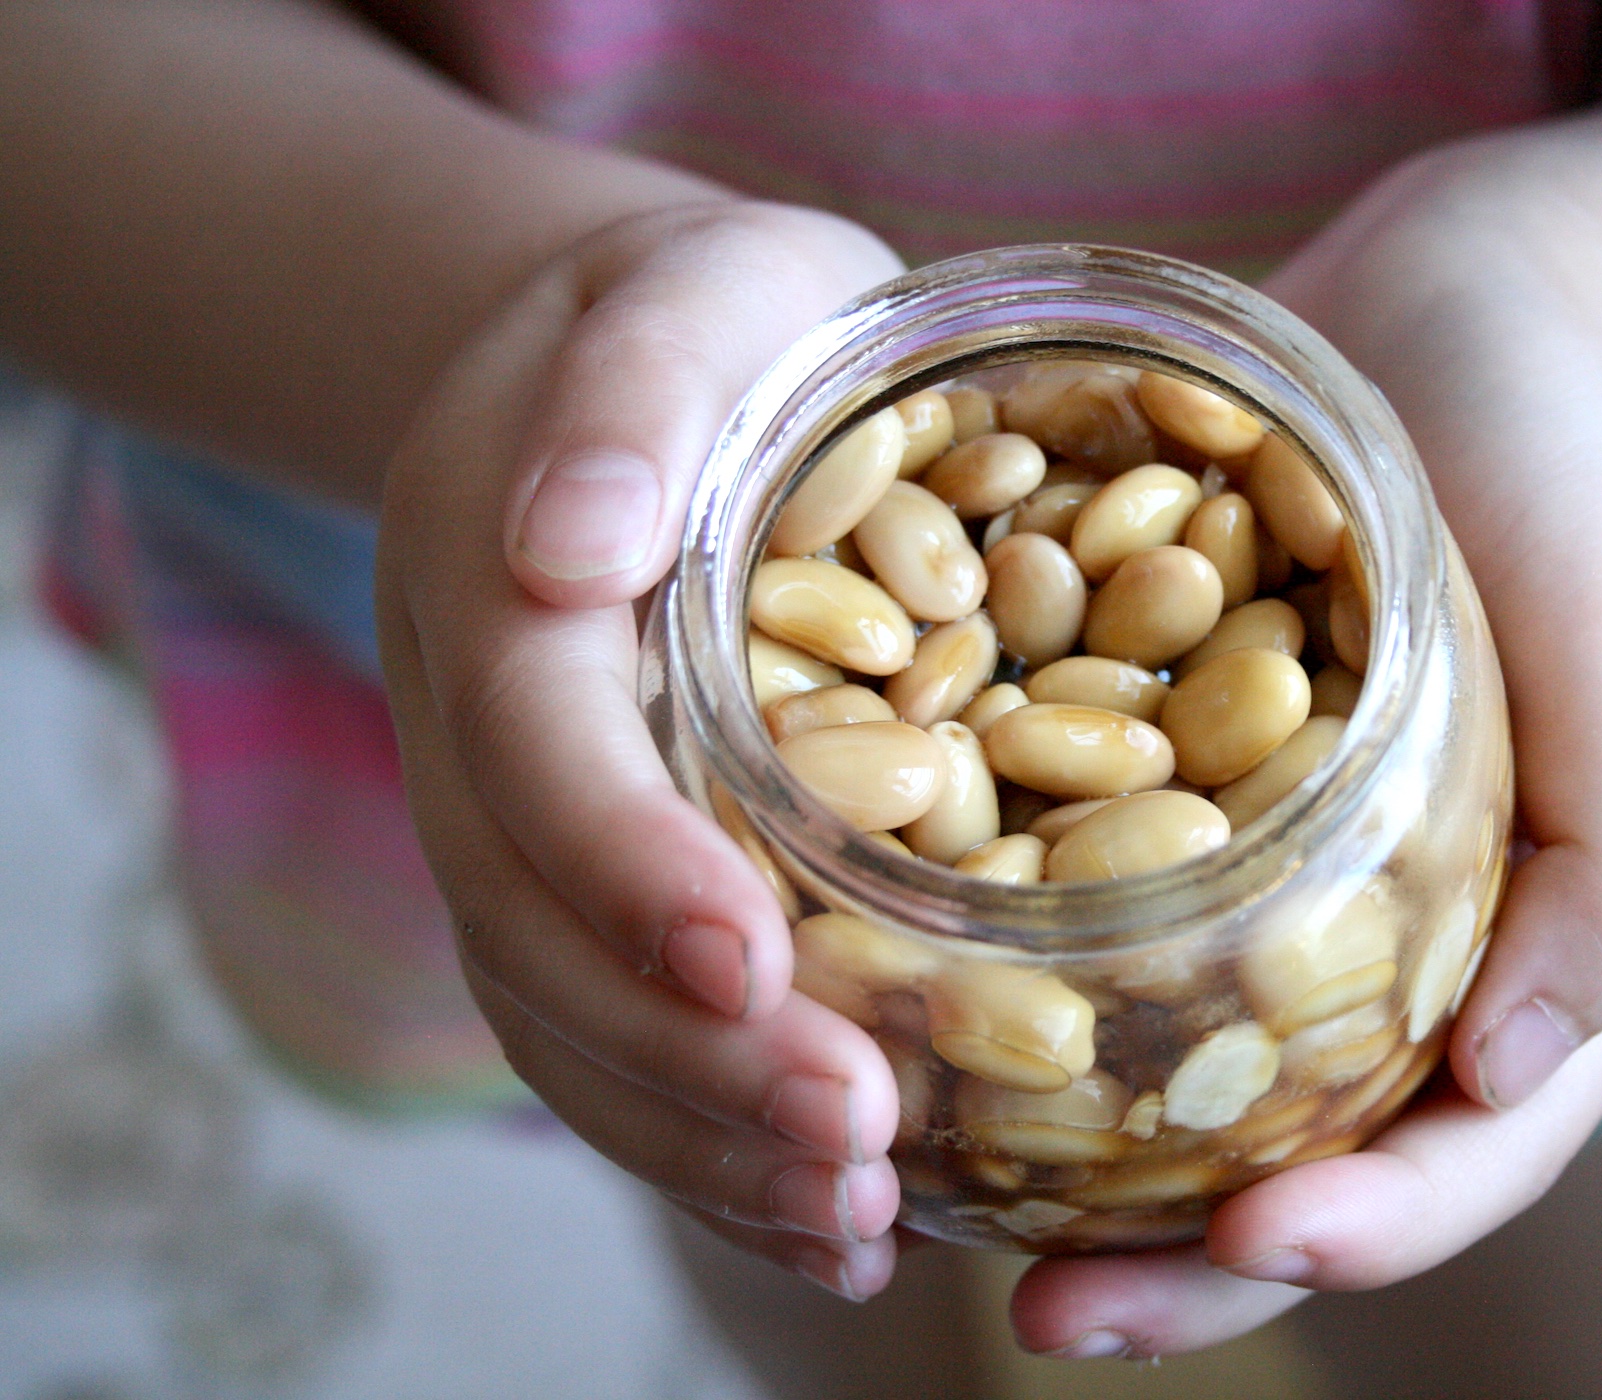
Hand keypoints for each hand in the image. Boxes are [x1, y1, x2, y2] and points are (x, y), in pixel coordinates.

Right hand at [376, 201, 914, 1299]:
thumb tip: (577, 535)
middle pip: (542, 930)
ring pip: (562, 1018)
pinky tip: (826, 1218)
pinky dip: (703, 1141)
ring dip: (699, 1143)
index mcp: (495, 577)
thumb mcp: (693, 293)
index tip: (754, 966)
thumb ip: (638, 391)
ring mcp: (518, 818)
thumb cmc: (710, 321)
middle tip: (857, 1148)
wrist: (630, 370)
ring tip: (856, 1227)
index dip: (631, 867)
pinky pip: (606, 1034)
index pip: (538, 749)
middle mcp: (480, 725)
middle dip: (695, 1058)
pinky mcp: (582, 877)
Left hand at [1008, 140, 1601, 1355]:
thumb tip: (1524, 1071)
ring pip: (1161, 1065)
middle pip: (1285, 1149)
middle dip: (1176, 1260)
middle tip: (1048, 1323)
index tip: (1260, 1241)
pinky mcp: (1154, 781)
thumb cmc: (1581, 474)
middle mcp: (1373, 938)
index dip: (1373, 1225)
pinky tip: (890, 1015)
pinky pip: (1075, 913)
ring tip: (934, 1216)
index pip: (1461, 1145)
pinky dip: (1000, 984)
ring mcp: (1257, 870)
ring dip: (1062, 1166)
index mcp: (1512, 947)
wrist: (1466, 307)